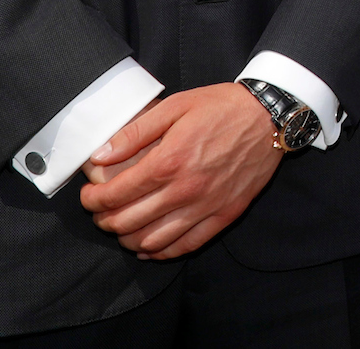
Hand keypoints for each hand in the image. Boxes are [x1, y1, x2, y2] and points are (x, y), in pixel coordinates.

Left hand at [79, 84, 282, 258]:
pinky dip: (161, 252)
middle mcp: (185, 189)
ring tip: (121, 228)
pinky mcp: (225, 215)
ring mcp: (206, 206)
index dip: (93, 200)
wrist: (271, 115)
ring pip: (152, 240)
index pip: (116, 194)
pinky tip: (149, 247)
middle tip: (100, 212)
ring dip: (128, 240)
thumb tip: (100, 156)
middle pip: (128, 221)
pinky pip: (186, 245)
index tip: (88, 196)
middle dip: (104, 220)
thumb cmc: (222, 107)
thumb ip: (135, 132)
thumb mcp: (176, 106)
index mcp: (169, 161)